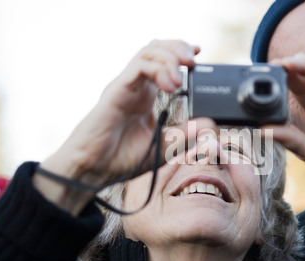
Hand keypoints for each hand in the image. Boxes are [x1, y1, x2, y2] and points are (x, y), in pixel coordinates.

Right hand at [33, 39, 200, 214]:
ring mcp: (126, 86)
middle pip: (157, 48)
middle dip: (179, 47)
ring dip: (171, 57)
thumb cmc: (123, 158)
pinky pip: (138, 67)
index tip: (200, 55)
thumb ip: (187, 135)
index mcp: (147, 95)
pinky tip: (170, 85)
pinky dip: (158, 70)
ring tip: (182, 77)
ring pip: (148, 51)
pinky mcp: (116, 91)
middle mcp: (137, 86)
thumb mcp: (165, 146)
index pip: (164, 61)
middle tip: (194, 61)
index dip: (181, 52)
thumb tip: (210, 124)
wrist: (94, 169)